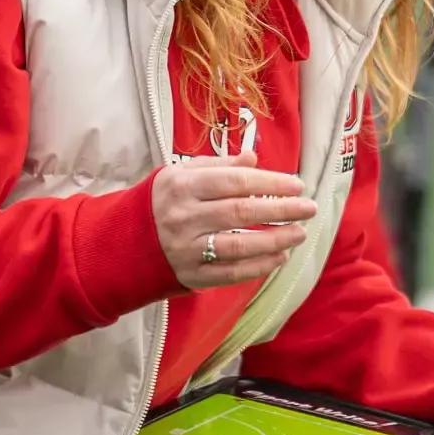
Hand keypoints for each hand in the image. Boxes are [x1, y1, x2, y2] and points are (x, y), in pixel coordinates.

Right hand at [153, 151, 317, 291]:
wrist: (124, 242)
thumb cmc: (161, 202)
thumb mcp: (180, 174)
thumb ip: (218, 165)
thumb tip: (254, 159)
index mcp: (182, 186)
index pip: (235, 182)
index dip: (270, 183)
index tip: (297, 185)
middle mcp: (183, 217)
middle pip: (242, 212)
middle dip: (281, 210)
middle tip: (309, 208)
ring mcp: (186, 249)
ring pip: (240, 246)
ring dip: (276, 240)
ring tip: (299, 233)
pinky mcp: (190, 275)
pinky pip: (231, 273)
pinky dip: (259, 267)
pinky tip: (280, 257)